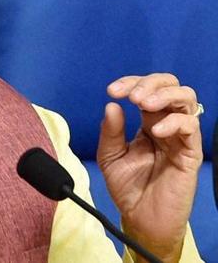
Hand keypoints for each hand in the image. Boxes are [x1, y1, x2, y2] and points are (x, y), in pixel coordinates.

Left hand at [97, 73, 202, 262]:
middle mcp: (166, 124)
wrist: (140, 219)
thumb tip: (111, 105)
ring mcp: (180, 137)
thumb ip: (110, 131)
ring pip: (186, 98)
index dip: (130, 82)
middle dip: (149, 82)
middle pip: (170, 85)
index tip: (112, 91)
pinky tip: (154, 131)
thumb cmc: (127, 187)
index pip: (146, 89)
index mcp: (147, 121)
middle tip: (131, 96)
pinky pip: (190, 126)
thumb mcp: (110, 156)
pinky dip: (173, 122)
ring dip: (164, 94)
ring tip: (143, 104)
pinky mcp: (190, 153)